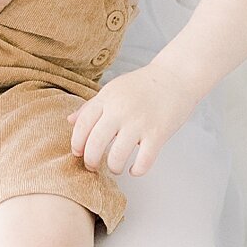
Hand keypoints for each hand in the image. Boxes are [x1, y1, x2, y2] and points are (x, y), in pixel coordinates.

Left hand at [68, 62, 196, 176]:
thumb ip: (91, 106)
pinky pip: (144, 161)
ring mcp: (140, 122)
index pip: (82, 124)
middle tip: (92, 166)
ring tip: (115, 167)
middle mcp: (120, 110)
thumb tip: (69, 121)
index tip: (78, 153)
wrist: (176, 76)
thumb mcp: (113, 89)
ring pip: (117, 156)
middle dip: (90, 161)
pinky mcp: (158, 133)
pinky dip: (137, 170)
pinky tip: (134, 169)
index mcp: (107, 98)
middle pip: (95, 143)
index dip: (76, 143)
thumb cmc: (143, 85)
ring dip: (113, 167)